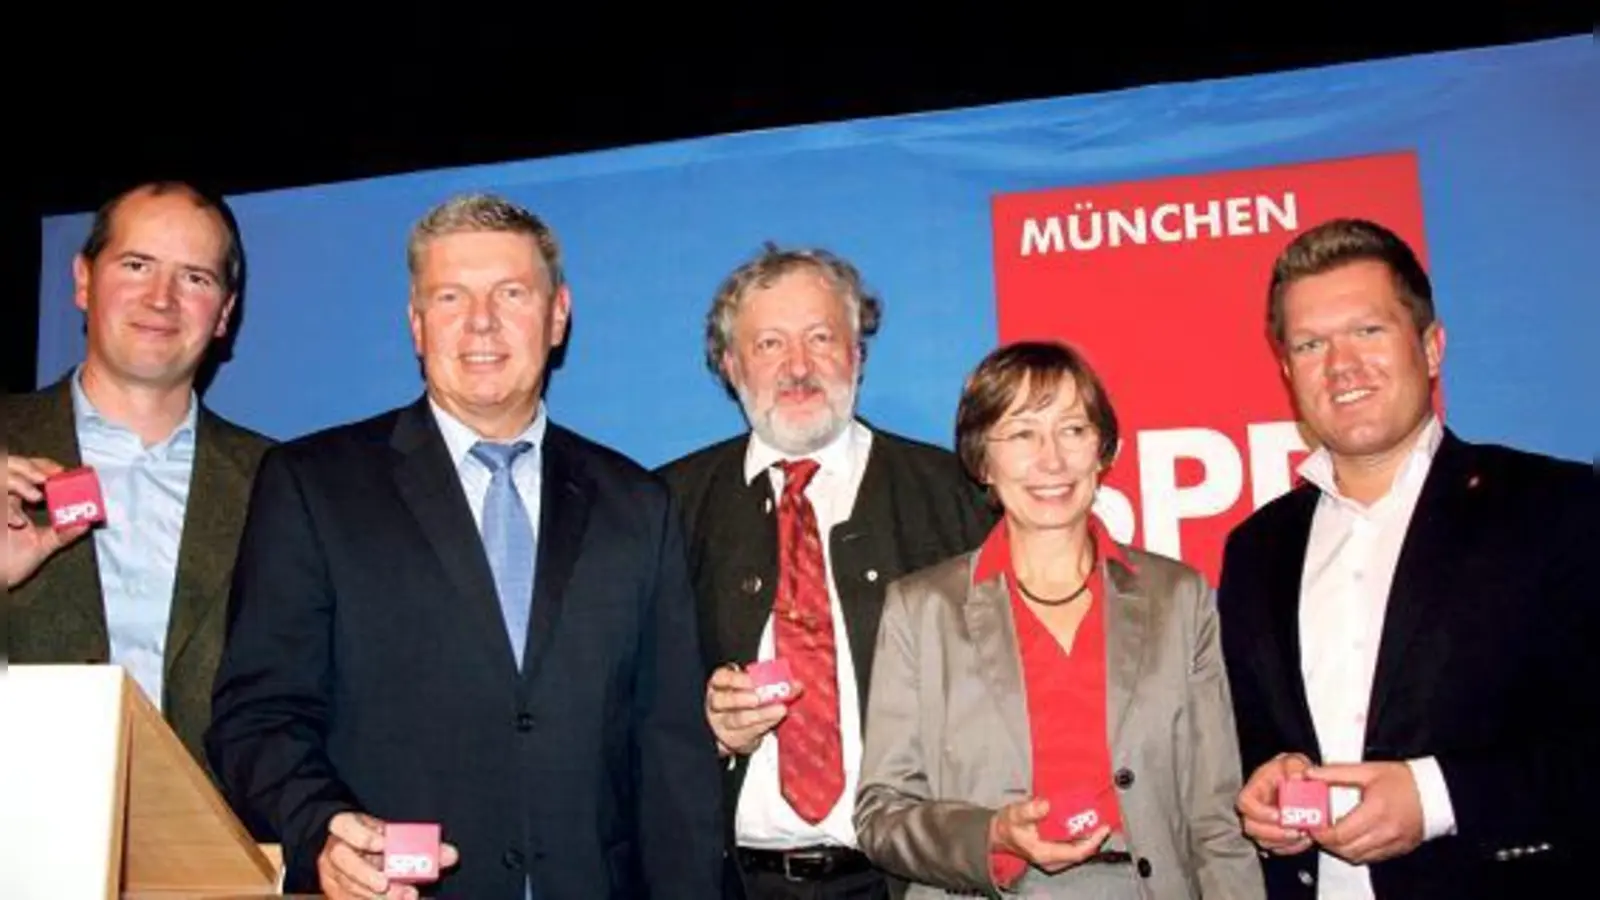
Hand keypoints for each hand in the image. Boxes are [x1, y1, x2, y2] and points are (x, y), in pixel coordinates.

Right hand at [6, 455, 89, 588]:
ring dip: (20, 480)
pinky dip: (7, 505)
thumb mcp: (42, 546)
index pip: (31, 472)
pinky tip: (17, 521)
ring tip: (37, 496)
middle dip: (33, 467)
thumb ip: (63, 533)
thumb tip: (86, 523)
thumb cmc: (9, 564)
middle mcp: (3, 497)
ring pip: (3, 472)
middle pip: (13, 464)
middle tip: (50, 477)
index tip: (63, 471)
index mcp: (16, 500)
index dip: (45, 466)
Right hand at [318, 812, 459, 899]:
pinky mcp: (337, 893)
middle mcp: (334, 851)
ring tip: (407, 897)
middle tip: (393, 885)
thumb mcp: (392, 834)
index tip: (383, 844)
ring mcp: (332, 874)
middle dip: (369, 875)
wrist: (347, 849)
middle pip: (345, 862)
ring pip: (348, 886)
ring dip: (378, 896)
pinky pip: (353, 899)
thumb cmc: (375, 839)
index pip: (344, 826)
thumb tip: (451, 856)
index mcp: (345, 827)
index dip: (362, 836)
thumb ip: (422, 843)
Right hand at [704, 664, 800, 756]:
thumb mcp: (753, 686)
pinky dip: (765, 725)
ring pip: (736, 720)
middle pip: (722, 701)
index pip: (721, 678)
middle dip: (741, 698)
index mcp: (719, 684)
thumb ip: (769, 681)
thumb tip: (796, 684)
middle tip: (760, 697)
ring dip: (760, 714)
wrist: (737, 728)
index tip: (753, 680)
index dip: (736, 679)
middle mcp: (716, 704)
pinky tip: (776, 719)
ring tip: (778, 710)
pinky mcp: (733, 740)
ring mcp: (722, 724)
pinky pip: (748, 733)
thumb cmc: (748, 699)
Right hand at [988, 798, 1112, 874]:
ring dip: (1089, 834)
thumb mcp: (1015, 815)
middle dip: (1095, 836)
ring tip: (1098, 818)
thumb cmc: (1007, 825)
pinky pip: (1074, 845)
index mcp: (1045, 853)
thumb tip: (1045, 805)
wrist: (999, 833)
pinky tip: (1086, 822)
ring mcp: (1055, 857)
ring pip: (1079, 849)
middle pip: (1082, 851)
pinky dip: (1081, 834)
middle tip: (1104, 818)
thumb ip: (1029, 810)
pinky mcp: (1055, 851)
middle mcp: (1053, 859)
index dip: (1093, 841)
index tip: (1104, 827)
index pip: (1077, 852)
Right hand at [1237, 751, 1314, 855]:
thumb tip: (1298, 778)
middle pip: (1251, 828)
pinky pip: (1278, 849)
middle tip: (1296, 831)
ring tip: (1304, 835)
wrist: (1296, 779)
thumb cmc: (1290, 770)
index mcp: (1254, 789)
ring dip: (1285, 842)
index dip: (1260, 812)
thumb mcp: (1293, 761)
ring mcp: (1262, 825)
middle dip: (1275, 833)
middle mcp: (1254, 810)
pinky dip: (1292, 847)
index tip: (1279, 815)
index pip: (1245, 803)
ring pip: (1264, 842)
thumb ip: (1295, 766)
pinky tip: (1305, 840)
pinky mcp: (1273, 837)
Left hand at [1305, 761, 1423, 864]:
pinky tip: (1353, 840)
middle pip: (1347, 850)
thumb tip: (1312, 774)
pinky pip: (1373, 858)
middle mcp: (1385, 831)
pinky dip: (1358, 852)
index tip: (1312, 827)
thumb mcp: (1368, 770)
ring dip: (1341, 850)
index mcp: (1376, 811)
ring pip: (1358, 858)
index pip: (1340, 834)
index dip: (1321, 834)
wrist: (1436, 792)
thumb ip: (1337, 772)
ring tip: (1333, 836)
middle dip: (1328, 844)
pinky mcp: (1399, 849)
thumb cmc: (1404, 780)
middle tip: (1319, 832)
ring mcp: (1394, 843)